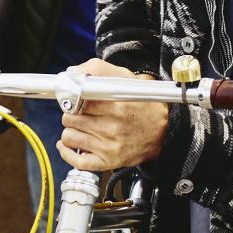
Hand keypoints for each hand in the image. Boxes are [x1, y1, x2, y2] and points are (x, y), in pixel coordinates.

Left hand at [56, 58, 170, 170]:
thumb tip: (72, 73)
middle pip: (70, 118)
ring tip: (83, 127)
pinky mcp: (108, 162)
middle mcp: (113, 128)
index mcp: (117, 105)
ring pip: (69, 137)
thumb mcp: (126, 79)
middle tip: (82, 113)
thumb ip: (99, 70)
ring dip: (71, 131)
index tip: (76, 99)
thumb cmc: (143, 105)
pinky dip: (67, 152)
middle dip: (73, 114)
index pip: (78, 100)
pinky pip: (76, 161)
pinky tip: (69, 144)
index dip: (73, 99)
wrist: (164, 132)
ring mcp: (110, 147)